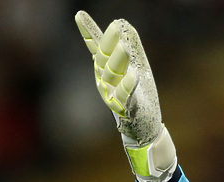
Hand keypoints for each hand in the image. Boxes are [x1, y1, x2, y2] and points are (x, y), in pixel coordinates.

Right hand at [75, 11, 175, 181]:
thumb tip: (124, 22)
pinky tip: (133, 75)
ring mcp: (113, 94)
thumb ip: (130, 45)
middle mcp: (105, 80)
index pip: (96, 47)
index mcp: (106, 68)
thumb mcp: (137, 66)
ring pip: (113, 76)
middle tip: (116, 26)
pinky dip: (128, 86)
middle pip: (106, 59)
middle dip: (109, 42)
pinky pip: (125, 96)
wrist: (144, 125)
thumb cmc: (138, 93)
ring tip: (125, 48)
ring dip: (119, 61)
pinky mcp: (126, 108)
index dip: (88, 32)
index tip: (80, 15)